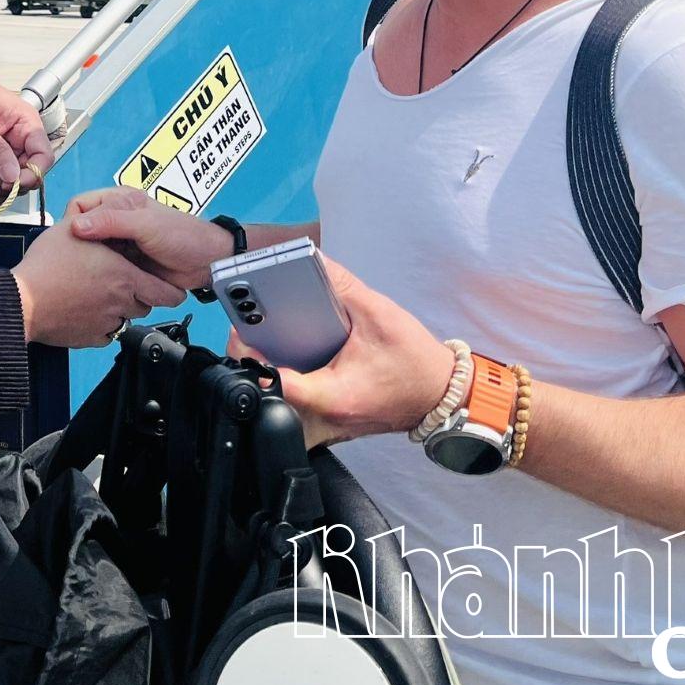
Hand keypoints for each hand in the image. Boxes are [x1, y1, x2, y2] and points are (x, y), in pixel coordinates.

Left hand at [0, 63, 54, 193]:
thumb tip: (13, 176)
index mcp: (26, 121)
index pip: (43, 155)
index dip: (32, 174)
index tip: (10, 183)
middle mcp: (22, 137)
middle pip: (29, 174)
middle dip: (8, 183)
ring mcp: (9, 149)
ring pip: (14, 181)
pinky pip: (0, 179)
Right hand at [10, 222, 184, 348]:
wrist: (23, 302)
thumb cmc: (46, 266)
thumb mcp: (72, 230)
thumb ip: (95, 223)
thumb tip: (103, 216)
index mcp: (124, 276)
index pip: (165, 292)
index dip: (171, 291)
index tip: (172, 289)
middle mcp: (120, 302)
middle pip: (145, 305)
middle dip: (140, 296)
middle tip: (125, 284)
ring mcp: (106, 323)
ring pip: (126, 319)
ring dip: (121, 309)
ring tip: (102, 295)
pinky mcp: (91, 339)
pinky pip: (106, 333)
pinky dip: (102, 325)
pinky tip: (87, 311)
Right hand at [65, 187, 233, 291]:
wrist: (205, 263)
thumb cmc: (182, 235)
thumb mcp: (145, 224)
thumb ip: (113, 222)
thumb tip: (77, 226)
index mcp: (117, 202)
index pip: (79, 206)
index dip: (73, 222)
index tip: (70, 240)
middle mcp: (115, 221)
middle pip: (81, 232)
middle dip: (78, 247)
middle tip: (76, 262)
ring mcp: (118, 245)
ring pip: (90, 253)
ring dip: (90, 264)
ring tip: (89, 275)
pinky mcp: (123, 266)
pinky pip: (103, 270)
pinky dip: (100, 277)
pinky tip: (100, 284)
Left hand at [227, 253, 453, 450]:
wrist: (440, 393)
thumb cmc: (415, 362)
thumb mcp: (379, 314)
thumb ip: (342, 285)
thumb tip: (314, 260)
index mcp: (334, 396)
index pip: (278, 384)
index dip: (253, 358)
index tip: (243, 333)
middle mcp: (326, 417)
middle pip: (271, 398)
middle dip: (253, 364)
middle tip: (247, 333)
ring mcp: (328, 424)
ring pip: (281, 406)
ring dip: (268, 375)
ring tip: (260, 341)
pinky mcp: (332, 419)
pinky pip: (298, 406)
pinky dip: (287, 382)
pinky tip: (285, 355)